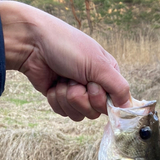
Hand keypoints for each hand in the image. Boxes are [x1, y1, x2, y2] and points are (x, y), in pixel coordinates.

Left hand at [0, 1, 130, 120]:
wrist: (31, 44)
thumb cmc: (67, 46)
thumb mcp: (99, 65)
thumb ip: (119, 87)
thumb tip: (129, 108)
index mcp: (108, 75)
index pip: (115, 103)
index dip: (102, 100)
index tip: (93, 86)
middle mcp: (94, 86)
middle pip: (95, 112)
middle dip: (82, 98)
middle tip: (75, 79)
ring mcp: (77, 93)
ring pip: (79, 115)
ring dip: (67, 98)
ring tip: (63, 79)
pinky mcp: (61, 99)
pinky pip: (64, 113)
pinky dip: (56, 100)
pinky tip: (53, 84)